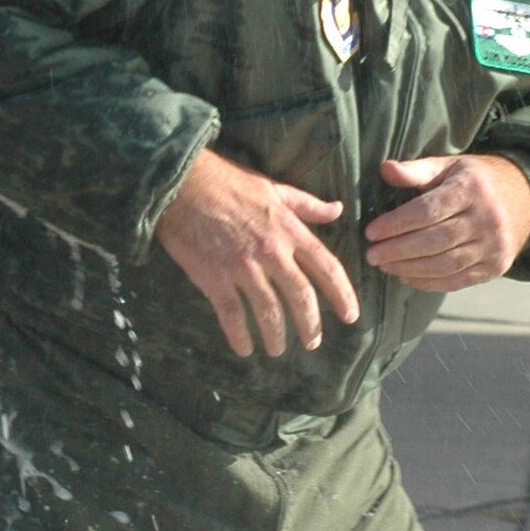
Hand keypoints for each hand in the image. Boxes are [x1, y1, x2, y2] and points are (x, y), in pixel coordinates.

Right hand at [155, 147, 360, 357]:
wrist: (178, 181)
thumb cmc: (224, 180)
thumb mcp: (271, 187)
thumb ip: (305, 204)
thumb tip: (337, 210)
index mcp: (288, 229)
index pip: (327, 267)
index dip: (342, 295)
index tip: (351, 316)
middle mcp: (271, 252)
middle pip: (302, 297)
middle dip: (311, 325)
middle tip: (313, 343)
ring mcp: (243, 267)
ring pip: (269, 312)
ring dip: (276, 336)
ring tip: (277, 350)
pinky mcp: (214, 278)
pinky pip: (232, 315)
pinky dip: (240, 336)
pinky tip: (244, 349)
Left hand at [365, 154, 529, 290]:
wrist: (524, 201)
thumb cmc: (473, 182)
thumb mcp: (448, 166)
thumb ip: (416, 170)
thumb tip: (385, 169)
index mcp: (471, 190)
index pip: (428, 210)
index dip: (397, 223)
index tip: (371, 232)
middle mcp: (486, 220)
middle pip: (436, 240)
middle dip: (399, 250)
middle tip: (372, 255)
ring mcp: (494, 247)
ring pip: (446, 264)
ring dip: (411, 268)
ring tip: (384, 266)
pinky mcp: (496, 268)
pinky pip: (459, 280)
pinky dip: (430, 282)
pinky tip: (406, 277)